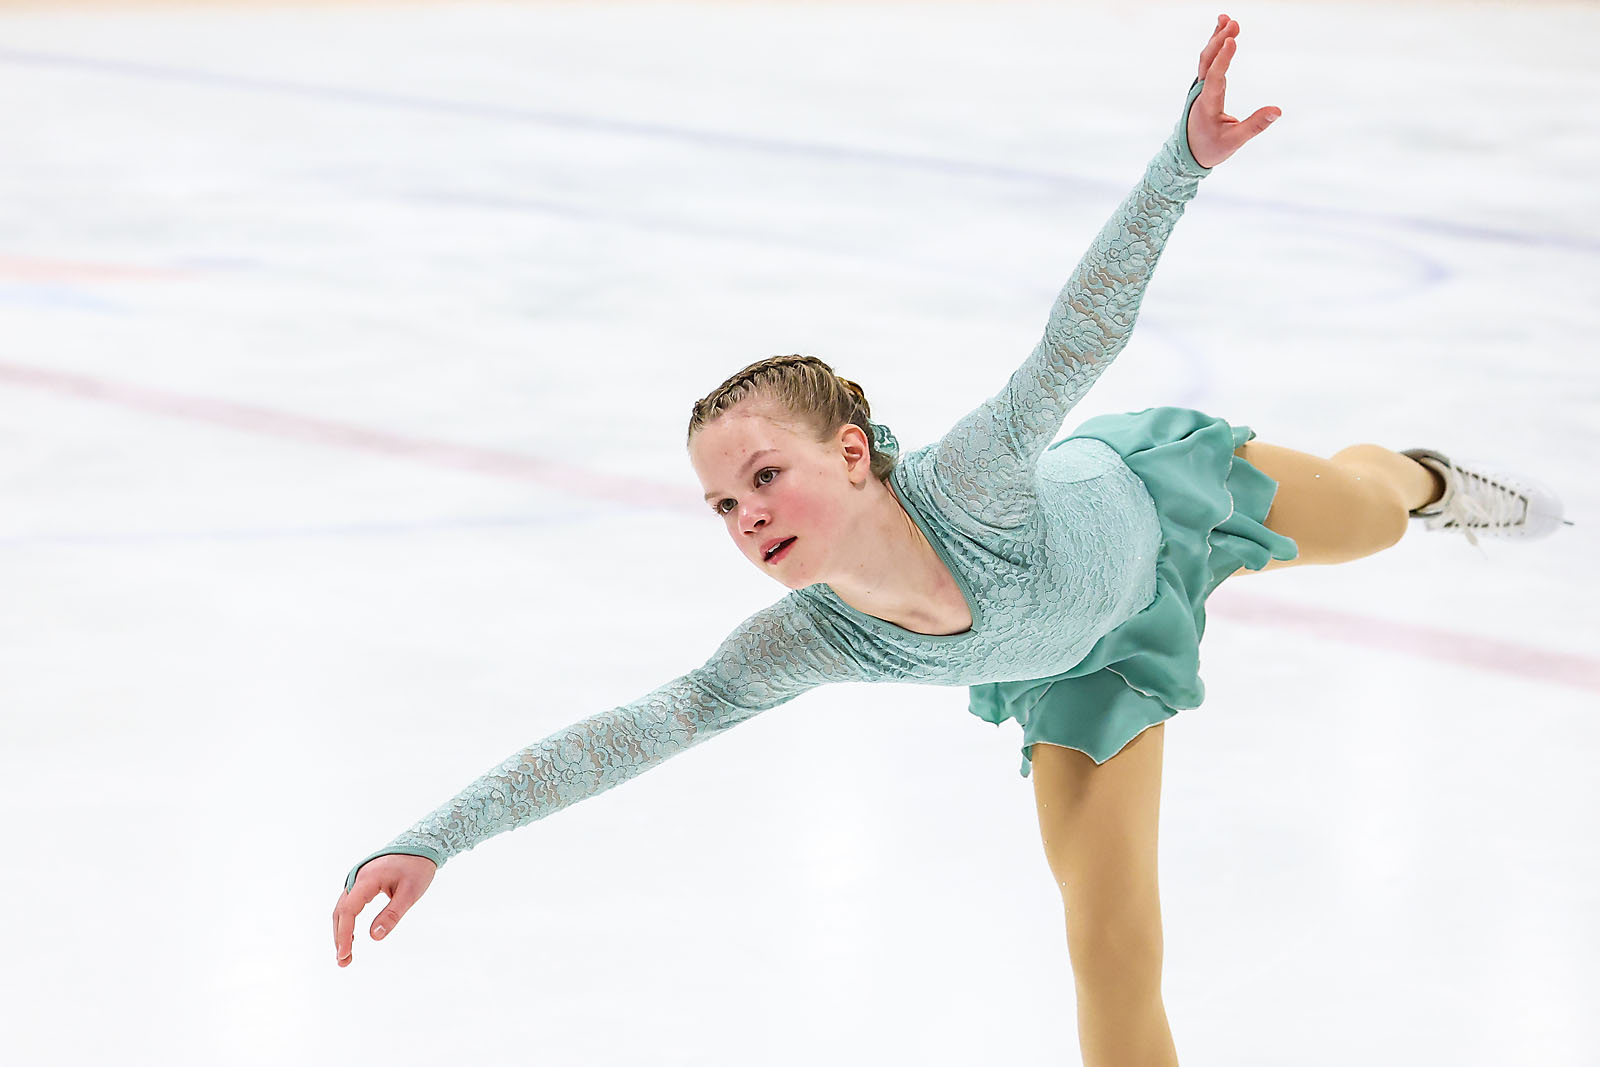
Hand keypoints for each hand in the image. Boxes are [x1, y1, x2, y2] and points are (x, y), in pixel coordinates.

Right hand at [331, 853, 436, 967]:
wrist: (421, 845)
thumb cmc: (417, 868)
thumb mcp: (410, 893)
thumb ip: (392, 914)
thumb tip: (374, 937)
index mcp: (367, 880)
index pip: (348, 911)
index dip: (344, 935)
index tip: (344, 955)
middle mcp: (357, 878)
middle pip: (340, 912)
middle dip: (340, 938)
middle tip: (344, 962)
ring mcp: (358, 879)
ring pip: (342, 909)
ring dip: (341, 931)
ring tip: (346, 955)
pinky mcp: (362, 883)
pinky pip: (349, 904)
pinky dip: (347, 922)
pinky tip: (350, 937)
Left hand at [1187, 14, 1280, 168]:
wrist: (1188, 153)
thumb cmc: (1210, 148)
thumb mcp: (1234, 142)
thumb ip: (1255, 126)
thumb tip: (1277, 111)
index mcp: (1206, 105)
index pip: (1214, 77)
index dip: (1222, 59)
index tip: (1231, 40)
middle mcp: (1200, 93)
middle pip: (1207, 61)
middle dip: (1219, 41)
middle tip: (1234, 23)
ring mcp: (1200, 88)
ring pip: (1206, 58)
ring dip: (1216, 38)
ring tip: (1227, 18)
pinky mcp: (1204, 86)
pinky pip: (1208, 61)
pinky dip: (1215, 45)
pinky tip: (1223, 30)